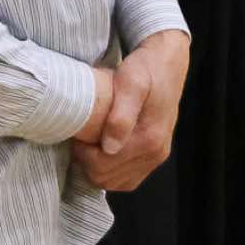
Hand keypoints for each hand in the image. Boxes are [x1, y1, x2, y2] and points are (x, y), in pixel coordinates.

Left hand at [70, 30, 188, 191]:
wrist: (168, 61)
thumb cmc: (146, 67)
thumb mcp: (130, 81)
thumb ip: (121, 114)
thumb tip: (109, 146)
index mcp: (149, 139)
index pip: (102, 166)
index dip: (82, 153)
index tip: (77, 133)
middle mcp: (155, 153)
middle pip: (106, 178)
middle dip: (87, 161)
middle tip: (81, 137)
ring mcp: (156, 157)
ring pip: (115, 182)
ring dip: (97, 167)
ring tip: (91, 142)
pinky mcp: (155, 155)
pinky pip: (127, 178)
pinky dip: (111, 170)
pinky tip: (103, 150)